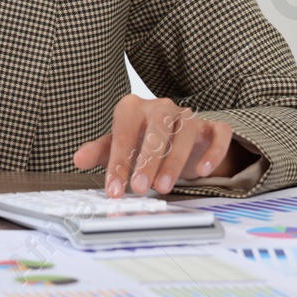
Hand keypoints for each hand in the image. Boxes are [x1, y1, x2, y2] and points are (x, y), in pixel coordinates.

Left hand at [72, 94, 248, 196]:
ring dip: (174, 161)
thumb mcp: (117, 146)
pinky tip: (203, 171)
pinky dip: (213, 151)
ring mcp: (189, 116)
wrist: (175, 137)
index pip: (124, 132)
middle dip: (147, 160)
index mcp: (133, 108)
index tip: (113, 189)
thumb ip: (99, 152)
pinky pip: (219, 133)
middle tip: (139, 188)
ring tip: (163, 188)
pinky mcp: (212, 128)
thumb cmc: (141, 140)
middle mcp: (161, 107)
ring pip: (186, 132)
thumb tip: (78, 159)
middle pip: (157, 128)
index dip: (118, 162)